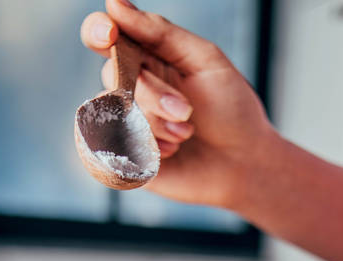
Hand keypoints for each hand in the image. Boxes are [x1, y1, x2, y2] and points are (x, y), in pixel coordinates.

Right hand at [80, 0, 271, 208]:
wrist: (244, 162)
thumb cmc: (230, 108)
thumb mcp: (205, 60)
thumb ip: (162, 33)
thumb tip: (116, 5)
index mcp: (146, 56)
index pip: (103, 34)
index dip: (99, 30)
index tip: (111, 35)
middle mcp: (130, 87)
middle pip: (114, 76)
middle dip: (153, 94)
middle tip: (186, 110)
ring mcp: (125, 123)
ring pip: (117, 114)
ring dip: (157, 125)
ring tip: (187, 134)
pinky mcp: (125, 158)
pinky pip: (115, 148)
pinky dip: (148, 149)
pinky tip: (172, 153)